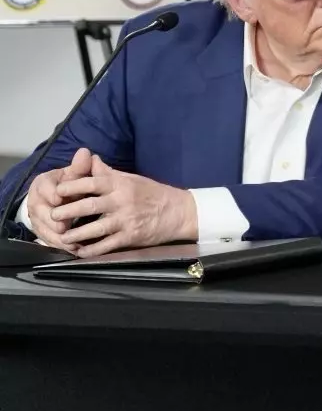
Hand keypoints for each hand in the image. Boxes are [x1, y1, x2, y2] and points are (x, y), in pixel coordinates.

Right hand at [22, 147, 93, 252]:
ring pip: (45, 229)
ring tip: (72, 242)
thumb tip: (86, 153)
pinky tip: (74, 249)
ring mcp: (38, 217)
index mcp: (43, 184)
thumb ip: (81, 167)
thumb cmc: (70, 184)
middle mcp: (36, 201)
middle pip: (42, 212)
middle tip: (63, 227)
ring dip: (57, 237)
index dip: (51, 193)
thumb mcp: (75, 174)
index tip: (58, 198)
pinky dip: (61, 246)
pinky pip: (49, 240)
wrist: (59, 197)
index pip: (44, 188)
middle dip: (53, 220)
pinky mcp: (42, 231)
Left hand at [47, 155, 197, 257]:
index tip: (56, 191)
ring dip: (77, 234)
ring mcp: (126, 220)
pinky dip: (92, 250)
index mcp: (120, 184)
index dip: (71, 186)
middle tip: (52, 215)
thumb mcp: (131, 178)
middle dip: (68, 211)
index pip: (91, 182)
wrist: (179, 212)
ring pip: (96, 228)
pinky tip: (80, 252)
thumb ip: (107, 172)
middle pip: (89, 205)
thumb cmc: (153, 193)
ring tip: (62, 237)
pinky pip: (108, 245)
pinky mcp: (131, 236)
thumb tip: (89, 158)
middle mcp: (122, 201)